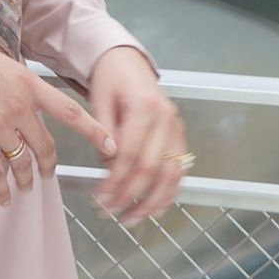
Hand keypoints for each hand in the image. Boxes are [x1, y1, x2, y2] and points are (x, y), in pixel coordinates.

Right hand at [0, 24, 117, 206]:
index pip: (70, 111)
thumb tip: (37, 106)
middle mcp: (18, 106)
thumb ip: (24, 87)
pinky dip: (1, 189)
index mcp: (28, 84)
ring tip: (27, 185)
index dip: (94, 131)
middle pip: (45, 147)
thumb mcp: (5, 64)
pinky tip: (4, 197)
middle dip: (49, 165)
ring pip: (22, 163)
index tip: (112, 147)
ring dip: (27, 179)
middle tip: (48, 172)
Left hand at [89, 46, 187, 224]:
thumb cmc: (109, 77)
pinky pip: (179, 170)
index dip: (116, 180)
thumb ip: (104, 132)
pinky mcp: (180, 135)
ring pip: (172, 175)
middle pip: (152, 168)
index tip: (101, 197)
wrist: (126, 60)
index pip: (132, 154)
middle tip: (109, 210)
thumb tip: (109, 167)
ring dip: (152, 202)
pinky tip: (153, 208)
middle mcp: (167, 118)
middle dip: (130, 195)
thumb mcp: (99, 98)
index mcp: (145, 106)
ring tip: (131, 218)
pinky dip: (168, 192)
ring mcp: (177, 127)